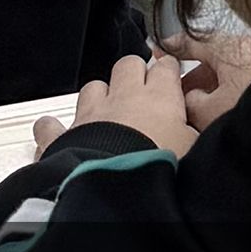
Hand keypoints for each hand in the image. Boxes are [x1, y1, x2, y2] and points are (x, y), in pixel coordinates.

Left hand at [34, 52, 197, 159]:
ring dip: (98, 97)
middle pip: (128, 64)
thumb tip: (200, 129)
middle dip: (134, 73)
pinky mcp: (65, 135)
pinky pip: (50, 125)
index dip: (168, 71)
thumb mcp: (193, 149)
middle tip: (141, 92)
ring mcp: (91, 113)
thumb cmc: (158, 167)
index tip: (171, 78)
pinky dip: (52, 129)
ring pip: (93, 87)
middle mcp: (124, 96)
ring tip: (106, 113)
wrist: (116, 187)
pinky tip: (57, 134)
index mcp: (159, 96)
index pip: (166, 67)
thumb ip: (194, 132)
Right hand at [160, 30, 250, 136]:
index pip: (193, 42)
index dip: (171, 48)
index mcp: (228, 48)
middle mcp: (245, 49)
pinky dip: (223, 95)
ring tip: (191, 114)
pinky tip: (214, 116)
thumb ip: (189, 100)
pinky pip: (238, 82)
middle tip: (172, 98)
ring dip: (206, 92)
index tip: (156, 51)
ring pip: (223, 74)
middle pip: (208, 62)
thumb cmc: (249, 111)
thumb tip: (190, 97)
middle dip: (189, 82)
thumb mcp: (207, 110)